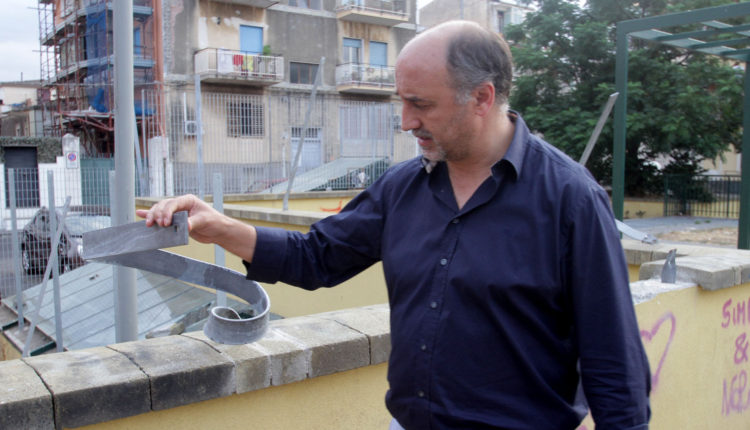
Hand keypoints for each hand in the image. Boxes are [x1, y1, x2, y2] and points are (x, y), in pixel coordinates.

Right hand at [136, 195, 257, 260]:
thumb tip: (185, 227)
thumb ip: (194, 223)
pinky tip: (140, 214)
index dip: (166, 212)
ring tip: (148, 224)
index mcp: (188, 200)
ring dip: (152, 216)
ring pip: (159, 211)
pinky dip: (149, 215)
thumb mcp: (205, 221)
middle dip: (157, 214)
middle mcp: (181, 205)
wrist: (218, 231)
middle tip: (156, 225)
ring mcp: (177, 213)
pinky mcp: (175, 221)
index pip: (173, 203)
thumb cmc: (214, 222)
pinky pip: (160, 217)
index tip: (165, 222)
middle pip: (163, 206)